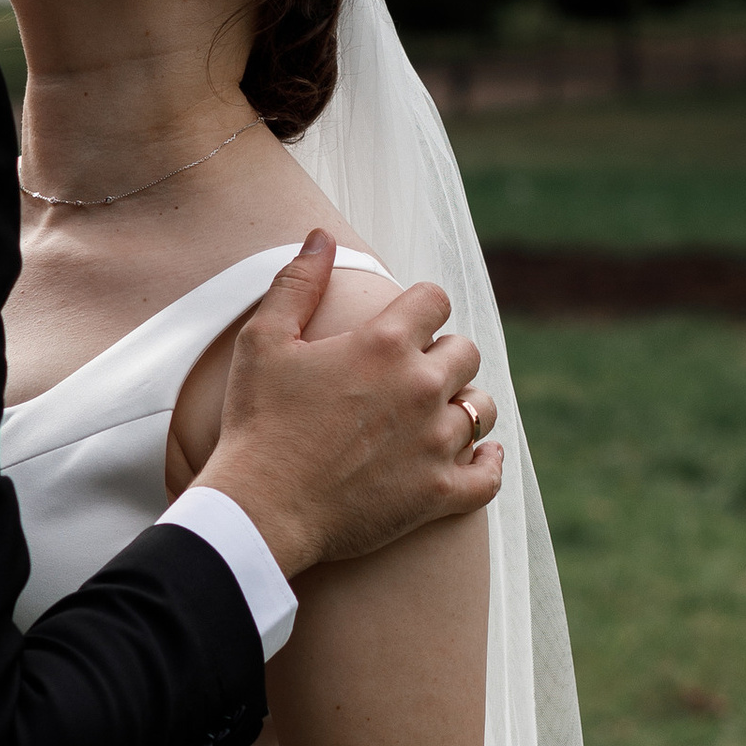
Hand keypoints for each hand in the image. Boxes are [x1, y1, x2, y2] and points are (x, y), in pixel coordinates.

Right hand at [197, 233, 503, 571]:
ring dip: (464, 406)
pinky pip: (489, 476)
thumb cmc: (257, 423)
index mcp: (384, 343)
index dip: (421, 307)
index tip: (407, 323)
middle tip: (414, 373)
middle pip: (465, 351)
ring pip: (481, 408)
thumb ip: (297, 282)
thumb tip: (322, 235)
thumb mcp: (264, 341)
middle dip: (444, 355)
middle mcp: (421, 387)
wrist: (259, 509)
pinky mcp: (439, 493)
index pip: (435, 300)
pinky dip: (488, 464)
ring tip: (439, 415)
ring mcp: (435, 443)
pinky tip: (479, 457)